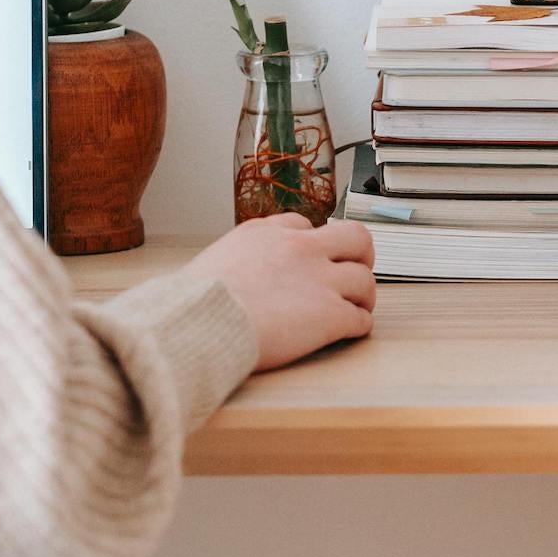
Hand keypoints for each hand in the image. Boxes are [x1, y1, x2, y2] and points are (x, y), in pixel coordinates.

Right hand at [190, 215, 376, 370]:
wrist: (197, 324)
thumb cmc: (192, 303)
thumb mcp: (213, 261)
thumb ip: (241, 258)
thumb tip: (242, 274)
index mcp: (267, 233)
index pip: (304, 225)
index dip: (312, 243)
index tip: (312, 257)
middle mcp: (299, 249)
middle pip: (355, 238)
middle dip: (360, 255)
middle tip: (356, 270)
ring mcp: (319, 280)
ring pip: (365, 280)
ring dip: (363, 296)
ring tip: (356, 307)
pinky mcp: (330, 314)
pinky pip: (360, 318)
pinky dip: (359, 325)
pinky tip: (349, 331)